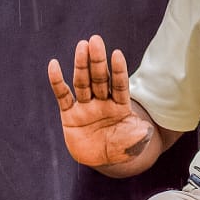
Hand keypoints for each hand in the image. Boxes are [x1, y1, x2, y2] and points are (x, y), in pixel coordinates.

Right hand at [48, 35, 153, 168]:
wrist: (104, 160)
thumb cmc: (123, 147)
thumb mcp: (135, 143)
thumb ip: (139, 135)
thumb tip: (145, 129)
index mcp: (120, 105)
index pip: (119, 85)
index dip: (118, 70)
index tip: (117, 54)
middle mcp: (103, 102)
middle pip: (100, 78)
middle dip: (97, 60)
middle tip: (96, 39)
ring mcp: (86, 107)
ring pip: (83, 82)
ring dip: (81, 64)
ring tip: (81, 45)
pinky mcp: (69, 115)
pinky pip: (62, 96)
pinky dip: (57, 81)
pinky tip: (54, 65)